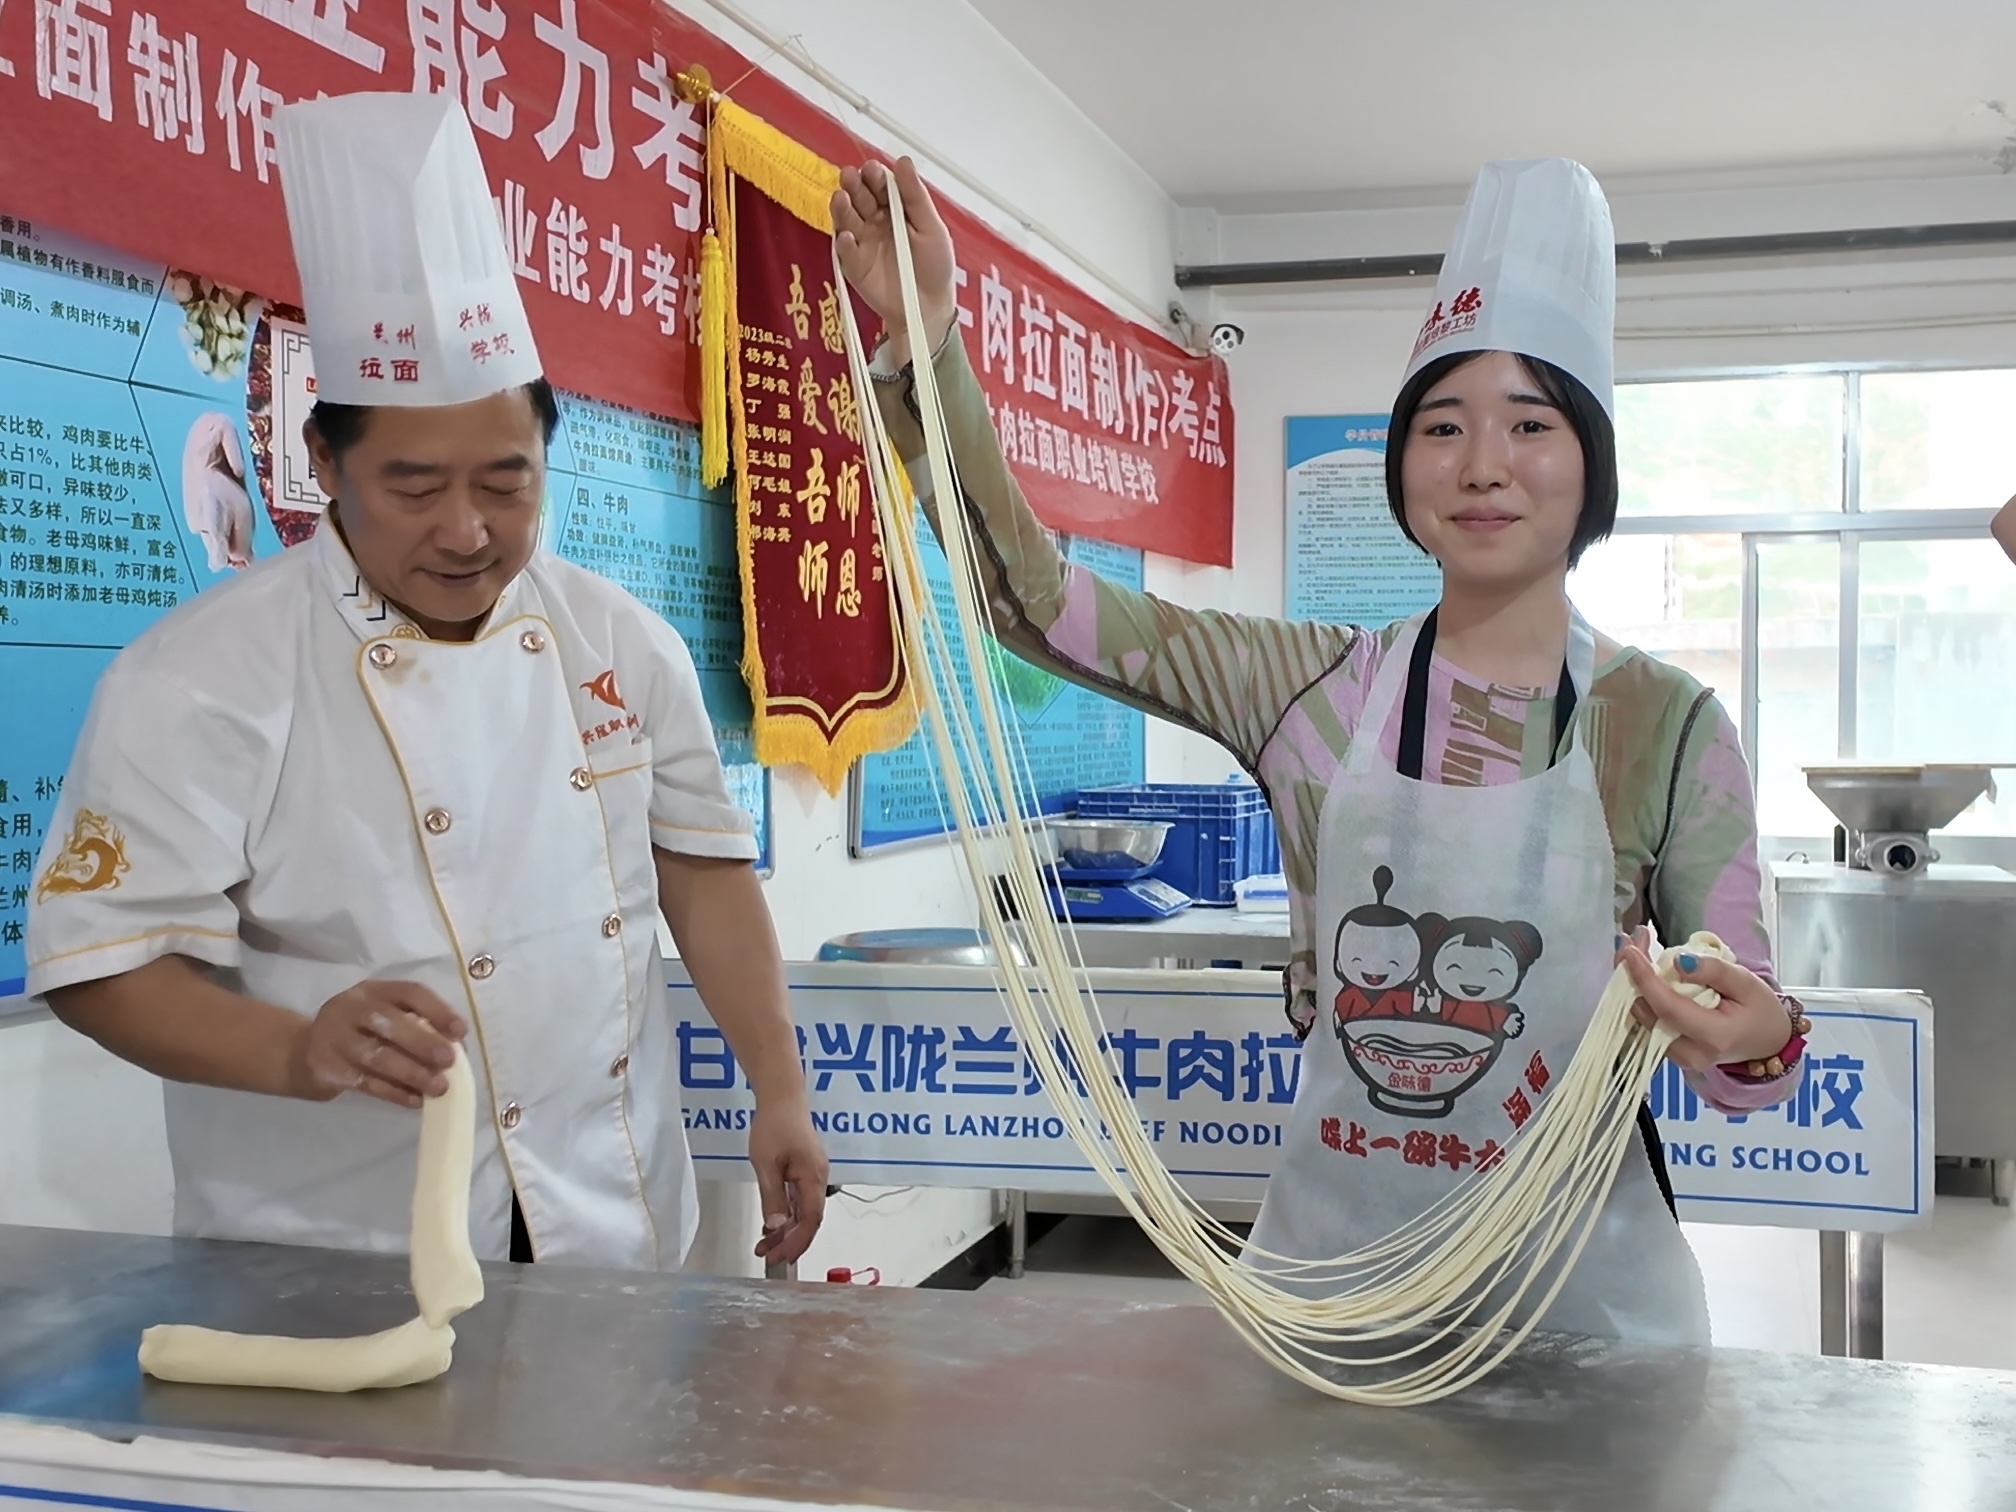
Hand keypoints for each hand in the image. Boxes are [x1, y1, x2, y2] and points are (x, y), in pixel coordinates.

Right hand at [288, 981, 466, 1107]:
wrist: (303, 1052)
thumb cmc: (359, 1031)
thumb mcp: (381, 1016)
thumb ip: (415, 1025)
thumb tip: (456, 1049)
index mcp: (373, 991)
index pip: (409, 993)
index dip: (438, 1011)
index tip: (461, 1032)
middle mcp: (351, 1009)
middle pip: (389, 1023)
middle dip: (423, 1042)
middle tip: (448, 1060)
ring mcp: (335, 1039)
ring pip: (377, 1056)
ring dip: (412, 1073)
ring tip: (438, 1087)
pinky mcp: (327, 1069)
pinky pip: (366, 1082)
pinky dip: (394, 1092)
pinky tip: (415, 1101)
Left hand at [747, 1096, 827, 1264]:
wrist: (782, 1096)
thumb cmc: (773, 1126)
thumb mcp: (766, 1163)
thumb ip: (772, 1195)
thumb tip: (776, 1226)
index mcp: (812, 1177)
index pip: (811, 1219)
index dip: (798, 1242)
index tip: (781, 1257)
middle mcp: (818, 1178)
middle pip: (809, 1218)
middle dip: (790, 1241)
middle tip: (767, 1256)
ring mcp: (813, 1173)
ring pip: (804, 1210)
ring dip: (787, 1229)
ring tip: (764, 1244)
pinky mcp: (806, 1168)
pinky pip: (800, 1198)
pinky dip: (787, 1213)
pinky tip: (772, 1222)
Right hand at [832, 157, 957, 362]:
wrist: (929, 307)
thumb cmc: (934, 267)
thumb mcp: (931, 228)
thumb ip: (916, 197)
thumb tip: (904, 162)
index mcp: (895, 209)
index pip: (880, 185)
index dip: (875, 176)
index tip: (872, 170)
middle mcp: (874, 221)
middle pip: (859, 198)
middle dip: (854, 186)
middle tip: (851, 178)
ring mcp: (862, 242)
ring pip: (846, 220)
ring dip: (842, 208)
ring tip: (842, 199)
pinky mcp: (854, 266)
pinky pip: (845, 252)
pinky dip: (844, 243)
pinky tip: (847, 236)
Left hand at [1615, 927, 1788, 1072]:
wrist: (1769, 1043)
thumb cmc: (1761, 1010)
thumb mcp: (1747, 983)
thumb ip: (1715, 971)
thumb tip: (1678, 961)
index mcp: (1713, 1036)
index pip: (1667, 1007)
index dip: (1644, 978)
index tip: (1630, 950)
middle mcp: (1690, 1053)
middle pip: (1647, 1013)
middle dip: (1632, 974)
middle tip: (1629, 941)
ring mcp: (1678, 1058)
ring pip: (1642, 1017)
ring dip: (1633, 982)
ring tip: (1633, 948)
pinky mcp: (1671, 1052)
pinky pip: (1648, 1021)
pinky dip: (1641, 993)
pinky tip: (1640, 969)